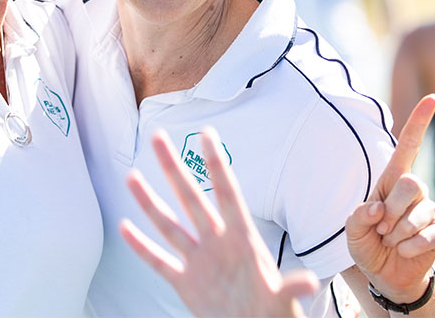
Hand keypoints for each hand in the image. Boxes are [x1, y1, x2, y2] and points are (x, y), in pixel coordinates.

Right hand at [121, 129, 317, 317]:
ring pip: (168, 224)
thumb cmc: (272, 310)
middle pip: (190, 198)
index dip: (216, 164)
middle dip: (173, 168)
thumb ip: (290, 288)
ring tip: (132, 176)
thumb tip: (309, 283)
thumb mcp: (282, 298)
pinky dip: (142, 247)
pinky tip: (126, 228)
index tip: (207, 134)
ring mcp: (198, 261)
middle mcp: (215, 242)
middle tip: (158, 138)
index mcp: (240, 239)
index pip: (226, 193)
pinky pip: (159, 261)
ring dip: (149, 202)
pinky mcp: (184, 283)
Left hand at [346, 94, 434, 301]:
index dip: (419, 121)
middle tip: (381, 227)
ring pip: (419, 212)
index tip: (432, 97)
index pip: (409, 145)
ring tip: (390, 239)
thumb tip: (377, 209)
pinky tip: (404, 250)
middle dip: (391, 209)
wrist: (383, 271)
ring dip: (398, 232)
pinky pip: (430, 234)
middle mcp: (413, 189)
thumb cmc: (366, 241)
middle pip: (410, 183)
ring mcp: (428, 209)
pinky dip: (411, 246)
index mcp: (390, 179)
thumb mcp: (351, 229)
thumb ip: (357, 216)